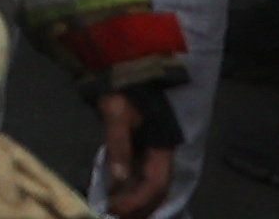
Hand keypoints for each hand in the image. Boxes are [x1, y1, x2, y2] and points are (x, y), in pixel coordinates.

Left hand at [99, 93, 158, 214]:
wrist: (128, 73)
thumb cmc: (123, 91)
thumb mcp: (116, 113)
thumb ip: (119, 144)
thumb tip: (119, 178)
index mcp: (161, 147)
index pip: (155, 183)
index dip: (137, 200)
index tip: (116, 208)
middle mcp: (162, 154)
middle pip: (157, 190)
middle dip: (139, 206)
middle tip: (115, 214)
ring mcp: (155, 153)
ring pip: (152, 186)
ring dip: (137, 201)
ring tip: (117, 211)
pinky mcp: (145, 150)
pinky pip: (143, 176)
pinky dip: (132, 189)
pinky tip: (118, 195)